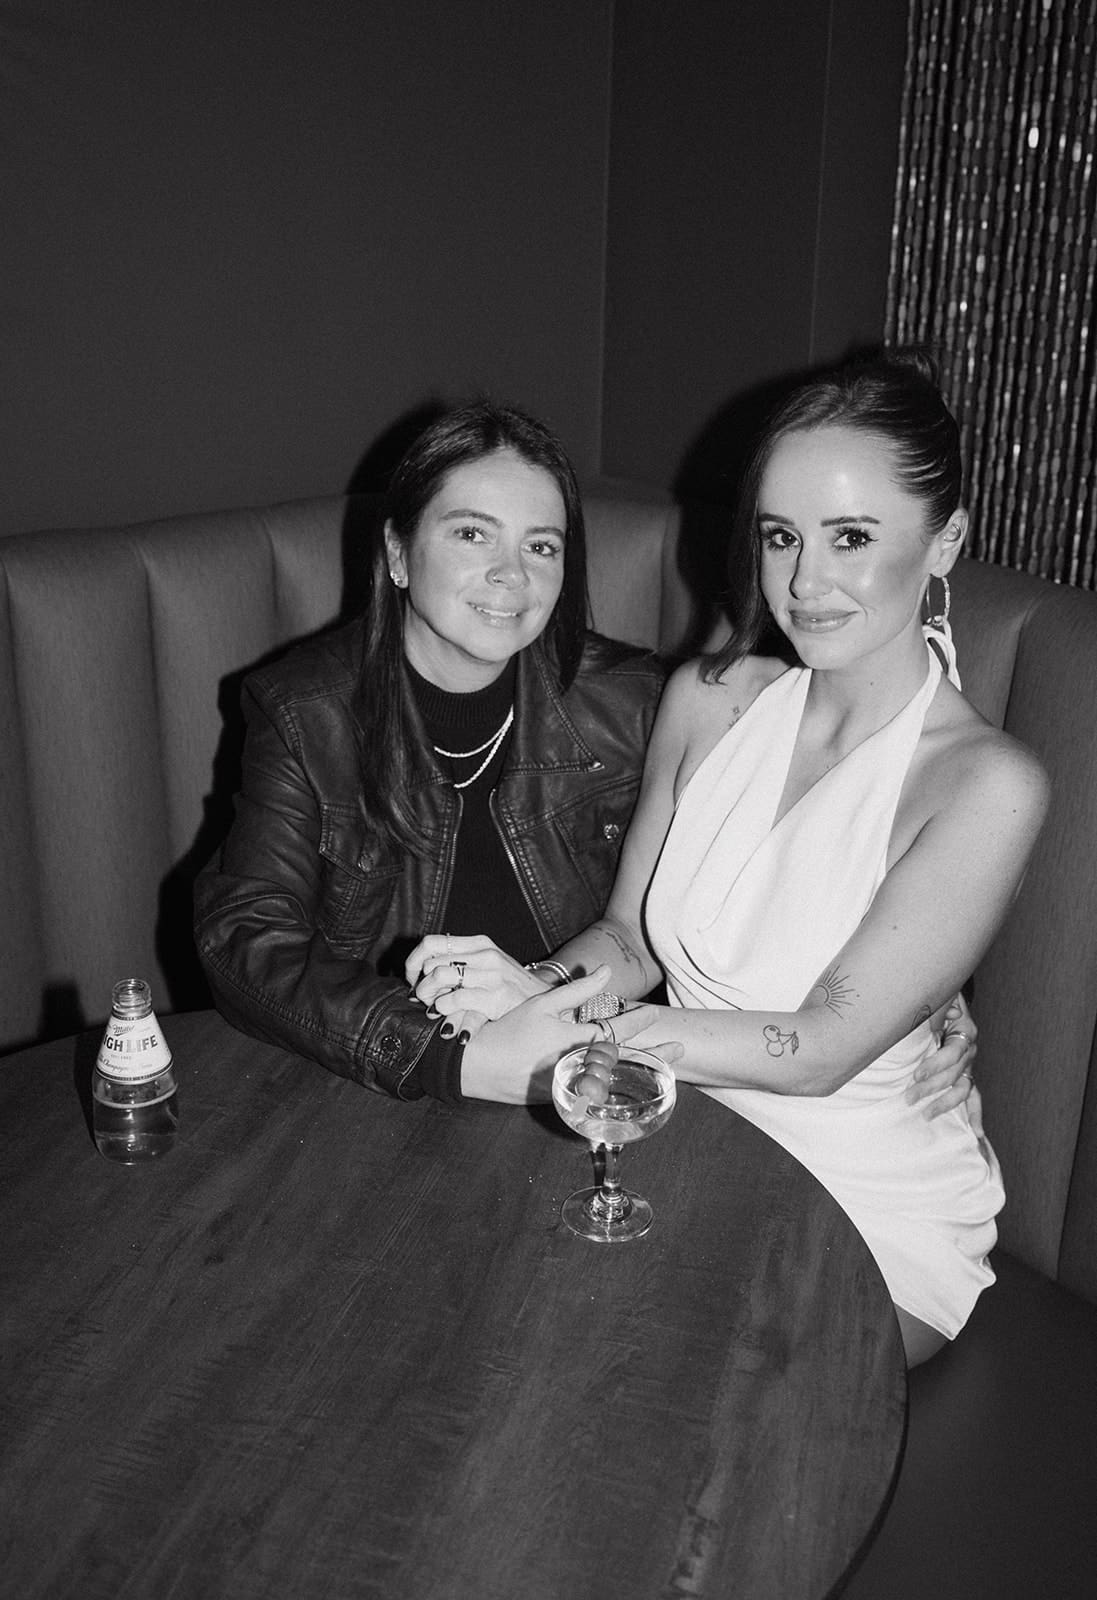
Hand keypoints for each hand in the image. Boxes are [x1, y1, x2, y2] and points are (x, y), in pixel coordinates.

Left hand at [406, 933, 548, 1019]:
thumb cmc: (511, 986)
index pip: (431, 943)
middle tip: (424, 1000)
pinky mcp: (495, 996)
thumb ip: (461, 962)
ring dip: (429, 996)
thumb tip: (421, 972)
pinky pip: (454, 998)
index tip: (413, 979)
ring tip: (433, 1008)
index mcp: (480, 943)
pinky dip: (443, 1009)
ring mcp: (491, 974)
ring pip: (439, 976)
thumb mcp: (489, 965)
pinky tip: (446, 1017)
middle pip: (432, 962)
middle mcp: (485, 954)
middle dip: (420, 985)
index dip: (414, 961)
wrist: (545, 1000)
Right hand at [459, 965, 681, 1102]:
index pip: (617, 1030)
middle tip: (679, 1050)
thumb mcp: (542, 1004)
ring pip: (611, 1078)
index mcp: (576, 1041)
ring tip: (661, 1066)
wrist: (476, 1065)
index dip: (639, 1021)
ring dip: (636, 1071)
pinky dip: (609, 1084)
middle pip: (625, 1061)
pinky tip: (622, 1082)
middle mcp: (579, 1066)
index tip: (655, 1015)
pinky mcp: (560, 1099)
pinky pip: (592, 1090)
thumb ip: (578, 990)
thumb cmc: (508, 1030)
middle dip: (654, 1055)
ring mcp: (571, 1087)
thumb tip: (605, 972)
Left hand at [905, 995, 977, 1120]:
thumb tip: (952, 1012)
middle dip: (930, 1088)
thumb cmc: (938, 1002)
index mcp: (965, 1031)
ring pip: (962, 1090)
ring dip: (944, 1104)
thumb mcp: (939, 999)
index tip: (916, 1074)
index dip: (935, 1065)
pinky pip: (975, 1097)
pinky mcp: (967, 1075)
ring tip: (926, 1115)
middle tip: (909, 1097)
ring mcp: (969, 1065)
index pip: (952, 1054)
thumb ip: (943, 1005)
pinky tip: (976, 1134)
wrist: (946, 1002)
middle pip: (953, 1075)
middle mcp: (970, 1051)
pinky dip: (976, 1115)